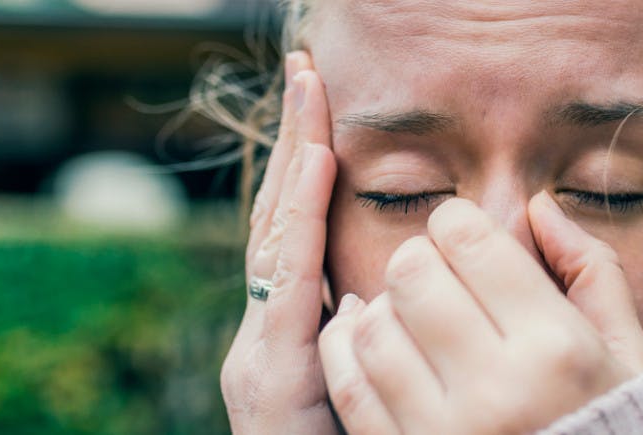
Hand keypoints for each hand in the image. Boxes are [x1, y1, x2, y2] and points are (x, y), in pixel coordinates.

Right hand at [221, 51, 340, 433]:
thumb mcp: (362, 384)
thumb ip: (369, 335)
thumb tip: (379, 290)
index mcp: (297, 329)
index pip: (302, 230)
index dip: (311, 169)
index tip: (327, 109)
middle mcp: (269, 329)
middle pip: (281, 218)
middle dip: (295, 144)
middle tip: (307, 74)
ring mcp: (262, 346)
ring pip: (277, 237)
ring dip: (295, 165)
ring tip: (313, 102)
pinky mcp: (269, 368)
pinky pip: (288, 281)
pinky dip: (298, 221)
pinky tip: (315, 169)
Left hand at [318, 192, 642, 433]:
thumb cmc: (614, 423)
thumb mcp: (626, 351)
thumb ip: (593, 271)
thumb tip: (539, 206)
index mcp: (557, 347)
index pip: (469, 240)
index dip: (457, 223)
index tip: (465, 238)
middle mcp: (498, 387)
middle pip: (411, 274)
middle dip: (418, 259)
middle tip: (435, 273)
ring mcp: (446, 430)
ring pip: (371, 327)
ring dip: (382, 306)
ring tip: (409, 313)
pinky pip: (350, 386)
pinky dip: (347, 350)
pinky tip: (371, 339)